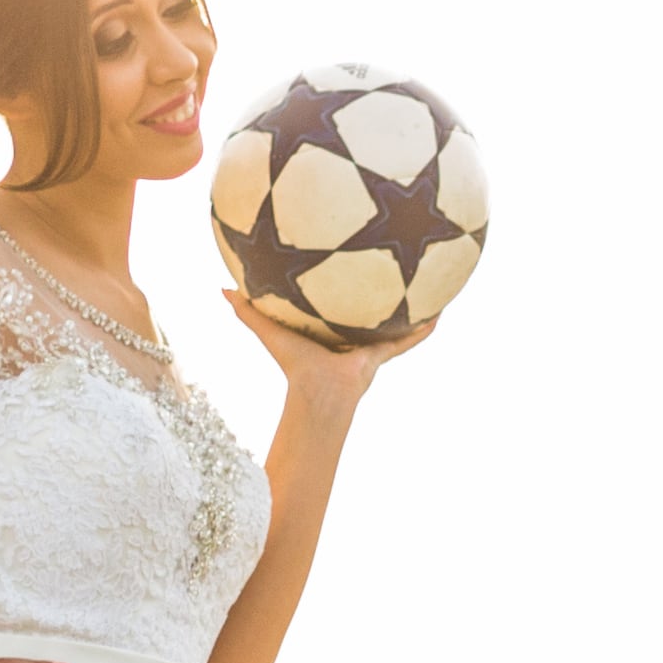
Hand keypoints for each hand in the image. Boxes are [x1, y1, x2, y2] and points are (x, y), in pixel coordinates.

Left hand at [222, 290, 429, 413]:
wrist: (317, 392)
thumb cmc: (293, 366)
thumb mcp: (269, 330)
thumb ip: (248, 311)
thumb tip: (223, 288)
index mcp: (327, 332)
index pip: (333, 308)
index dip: (339, 292)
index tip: (344, 271)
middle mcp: (350, 340)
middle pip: (365, 314)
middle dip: (376, 297)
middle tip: (386, 269)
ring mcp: (369, 348)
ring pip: (392, 326)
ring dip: (407, 311)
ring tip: (422, 286)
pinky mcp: (381, 354)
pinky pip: (407, 340)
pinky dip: (423, 330)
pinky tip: (438, 313)